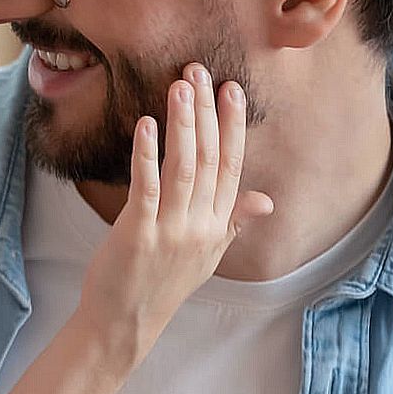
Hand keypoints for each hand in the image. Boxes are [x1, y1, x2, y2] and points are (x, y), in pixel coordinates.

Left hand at [75, 63, 272, 370]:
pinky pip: (146, 186)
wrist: (125, 323)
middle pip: (209, 159)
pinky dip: (147, 153)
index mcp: (218, 226)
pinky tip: (146, 124)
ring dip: (183, 123)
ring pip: (183, 167)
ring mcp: (172, 230)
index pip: (231, 166)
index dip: (233, 126)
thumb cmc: (162, 283)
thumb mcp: (207, 255)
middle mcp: (201, 225)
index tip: (233, 88)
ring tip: (180, 86)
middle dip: (206, 112)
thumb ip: (233, 221)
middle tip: (200, 70)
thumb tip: (266, 201)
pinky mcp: (138, 233)